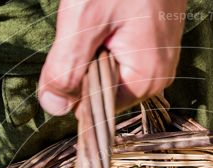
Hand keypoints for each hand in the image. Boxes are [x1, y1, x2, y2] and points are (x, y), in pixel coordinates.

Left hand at [39, 0, 186, 115]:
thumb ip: (66, 68)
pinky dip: (105, 37)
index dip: (73, 84)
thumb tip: (53, 108)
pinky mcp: (155, 45)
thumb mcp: (83, 20)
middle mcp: (158, 78)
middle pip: (102, 89)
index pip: (95, 107)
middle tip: (90, 24)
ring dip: (93, 47)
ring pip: (108, 70)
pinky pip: (119, 54)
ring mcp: (160, 61)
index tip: (74, 44)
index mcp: (145, 80)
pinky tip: (110, 14)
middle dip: (85, 62)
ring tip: (102, 15)